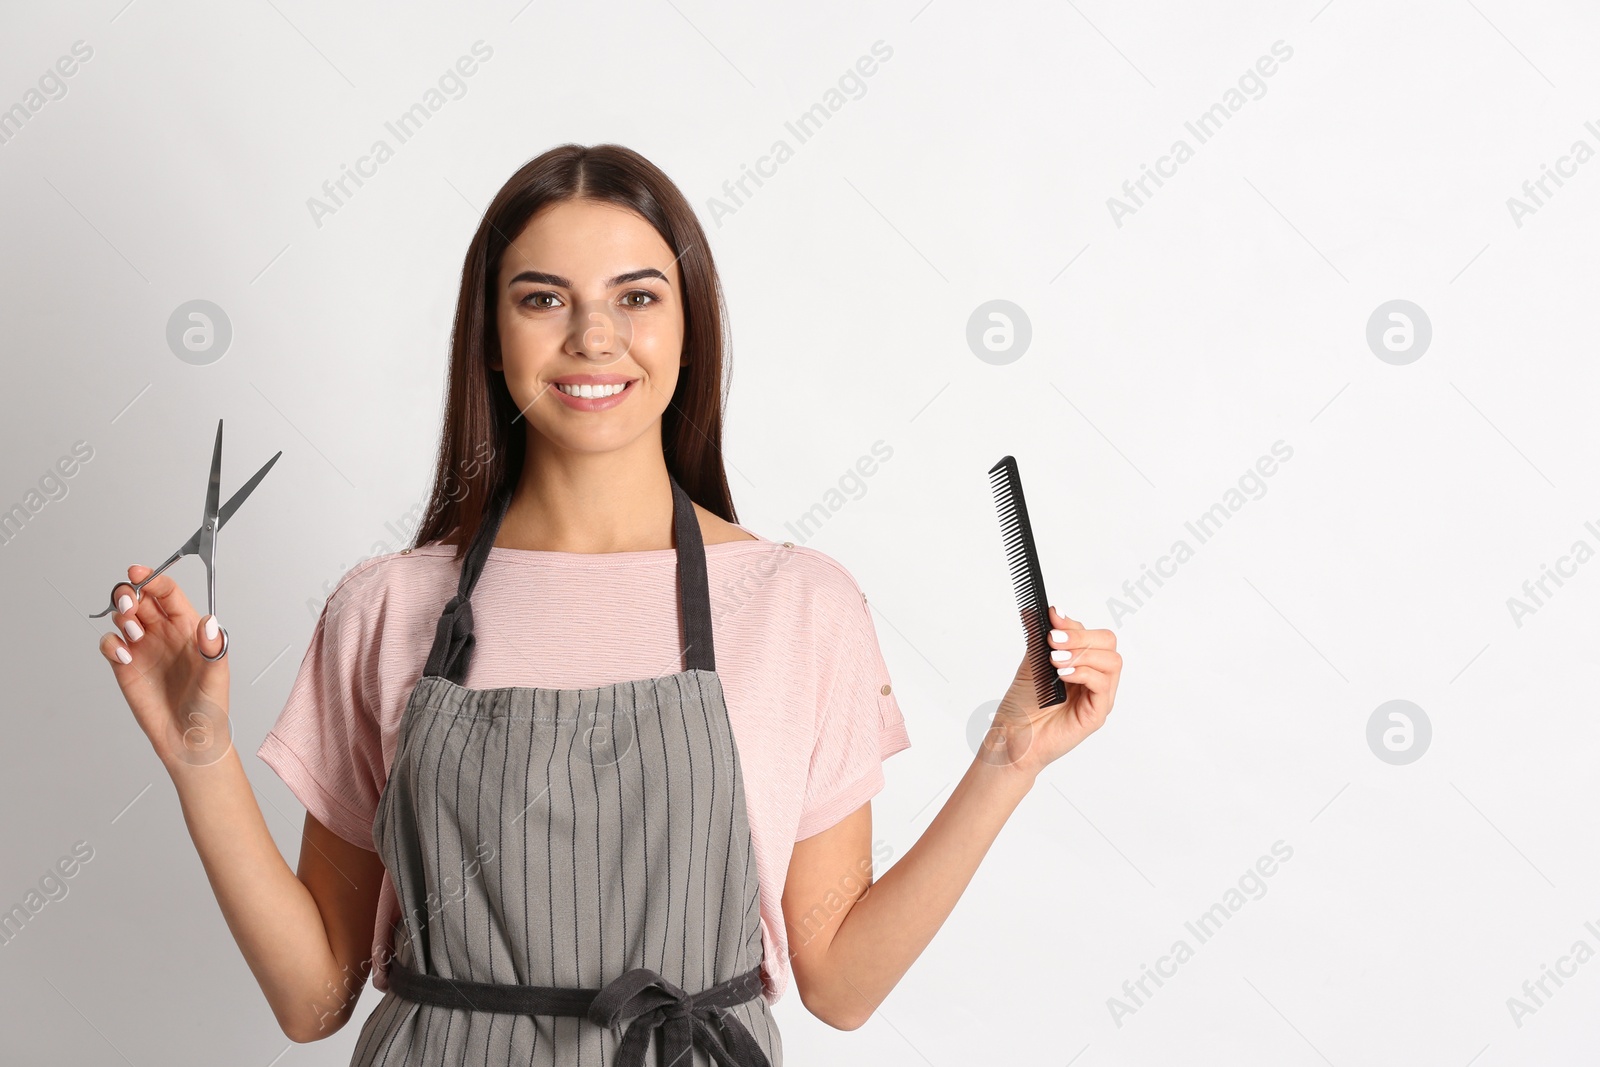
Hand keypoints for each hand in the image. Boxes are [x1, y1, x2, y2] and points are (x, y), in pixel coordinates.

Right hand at [98, 564, 232, 770]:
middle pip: (140, 598)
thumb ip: (214, 648)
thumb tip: (210, 622)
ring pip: (123, 617)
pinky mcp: (126, 666)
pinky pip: (110, 643)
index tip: (138, 573)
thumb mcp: (218, 675)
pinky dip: (111, 643)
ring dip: (121, 616)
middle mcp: (164, 632)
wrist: (189, 738)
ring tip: (134, 634)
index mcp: (187, 626)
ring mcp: (143, 647)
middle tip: (129, 602)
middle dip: (129, 592)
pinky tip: (124, 656)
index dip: (153, 578)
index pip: (167, 593)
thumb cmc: (209, 706)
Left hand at [982, 605, 1121, 779]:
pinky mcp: (1097, 713)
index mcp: (1083, 663)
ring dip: (1081, 653)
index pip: (1092, 634)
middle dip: (1080, 636)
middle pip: (1108, 643)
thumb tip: (1041, 610)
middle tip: (1053, 640)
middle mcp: (1095, 678)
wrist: (1012, 736)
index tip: (1052, 617)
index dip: (1073, 623)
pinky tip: (1062, 674)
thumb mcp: (1032, 662)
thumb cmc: (1022, 705)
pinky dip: (1083, 672)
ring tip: (1055, 660)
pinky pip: (1102, 684)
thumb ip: (1042, 638)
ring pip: (1111, 661)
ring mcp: (1098, 696)